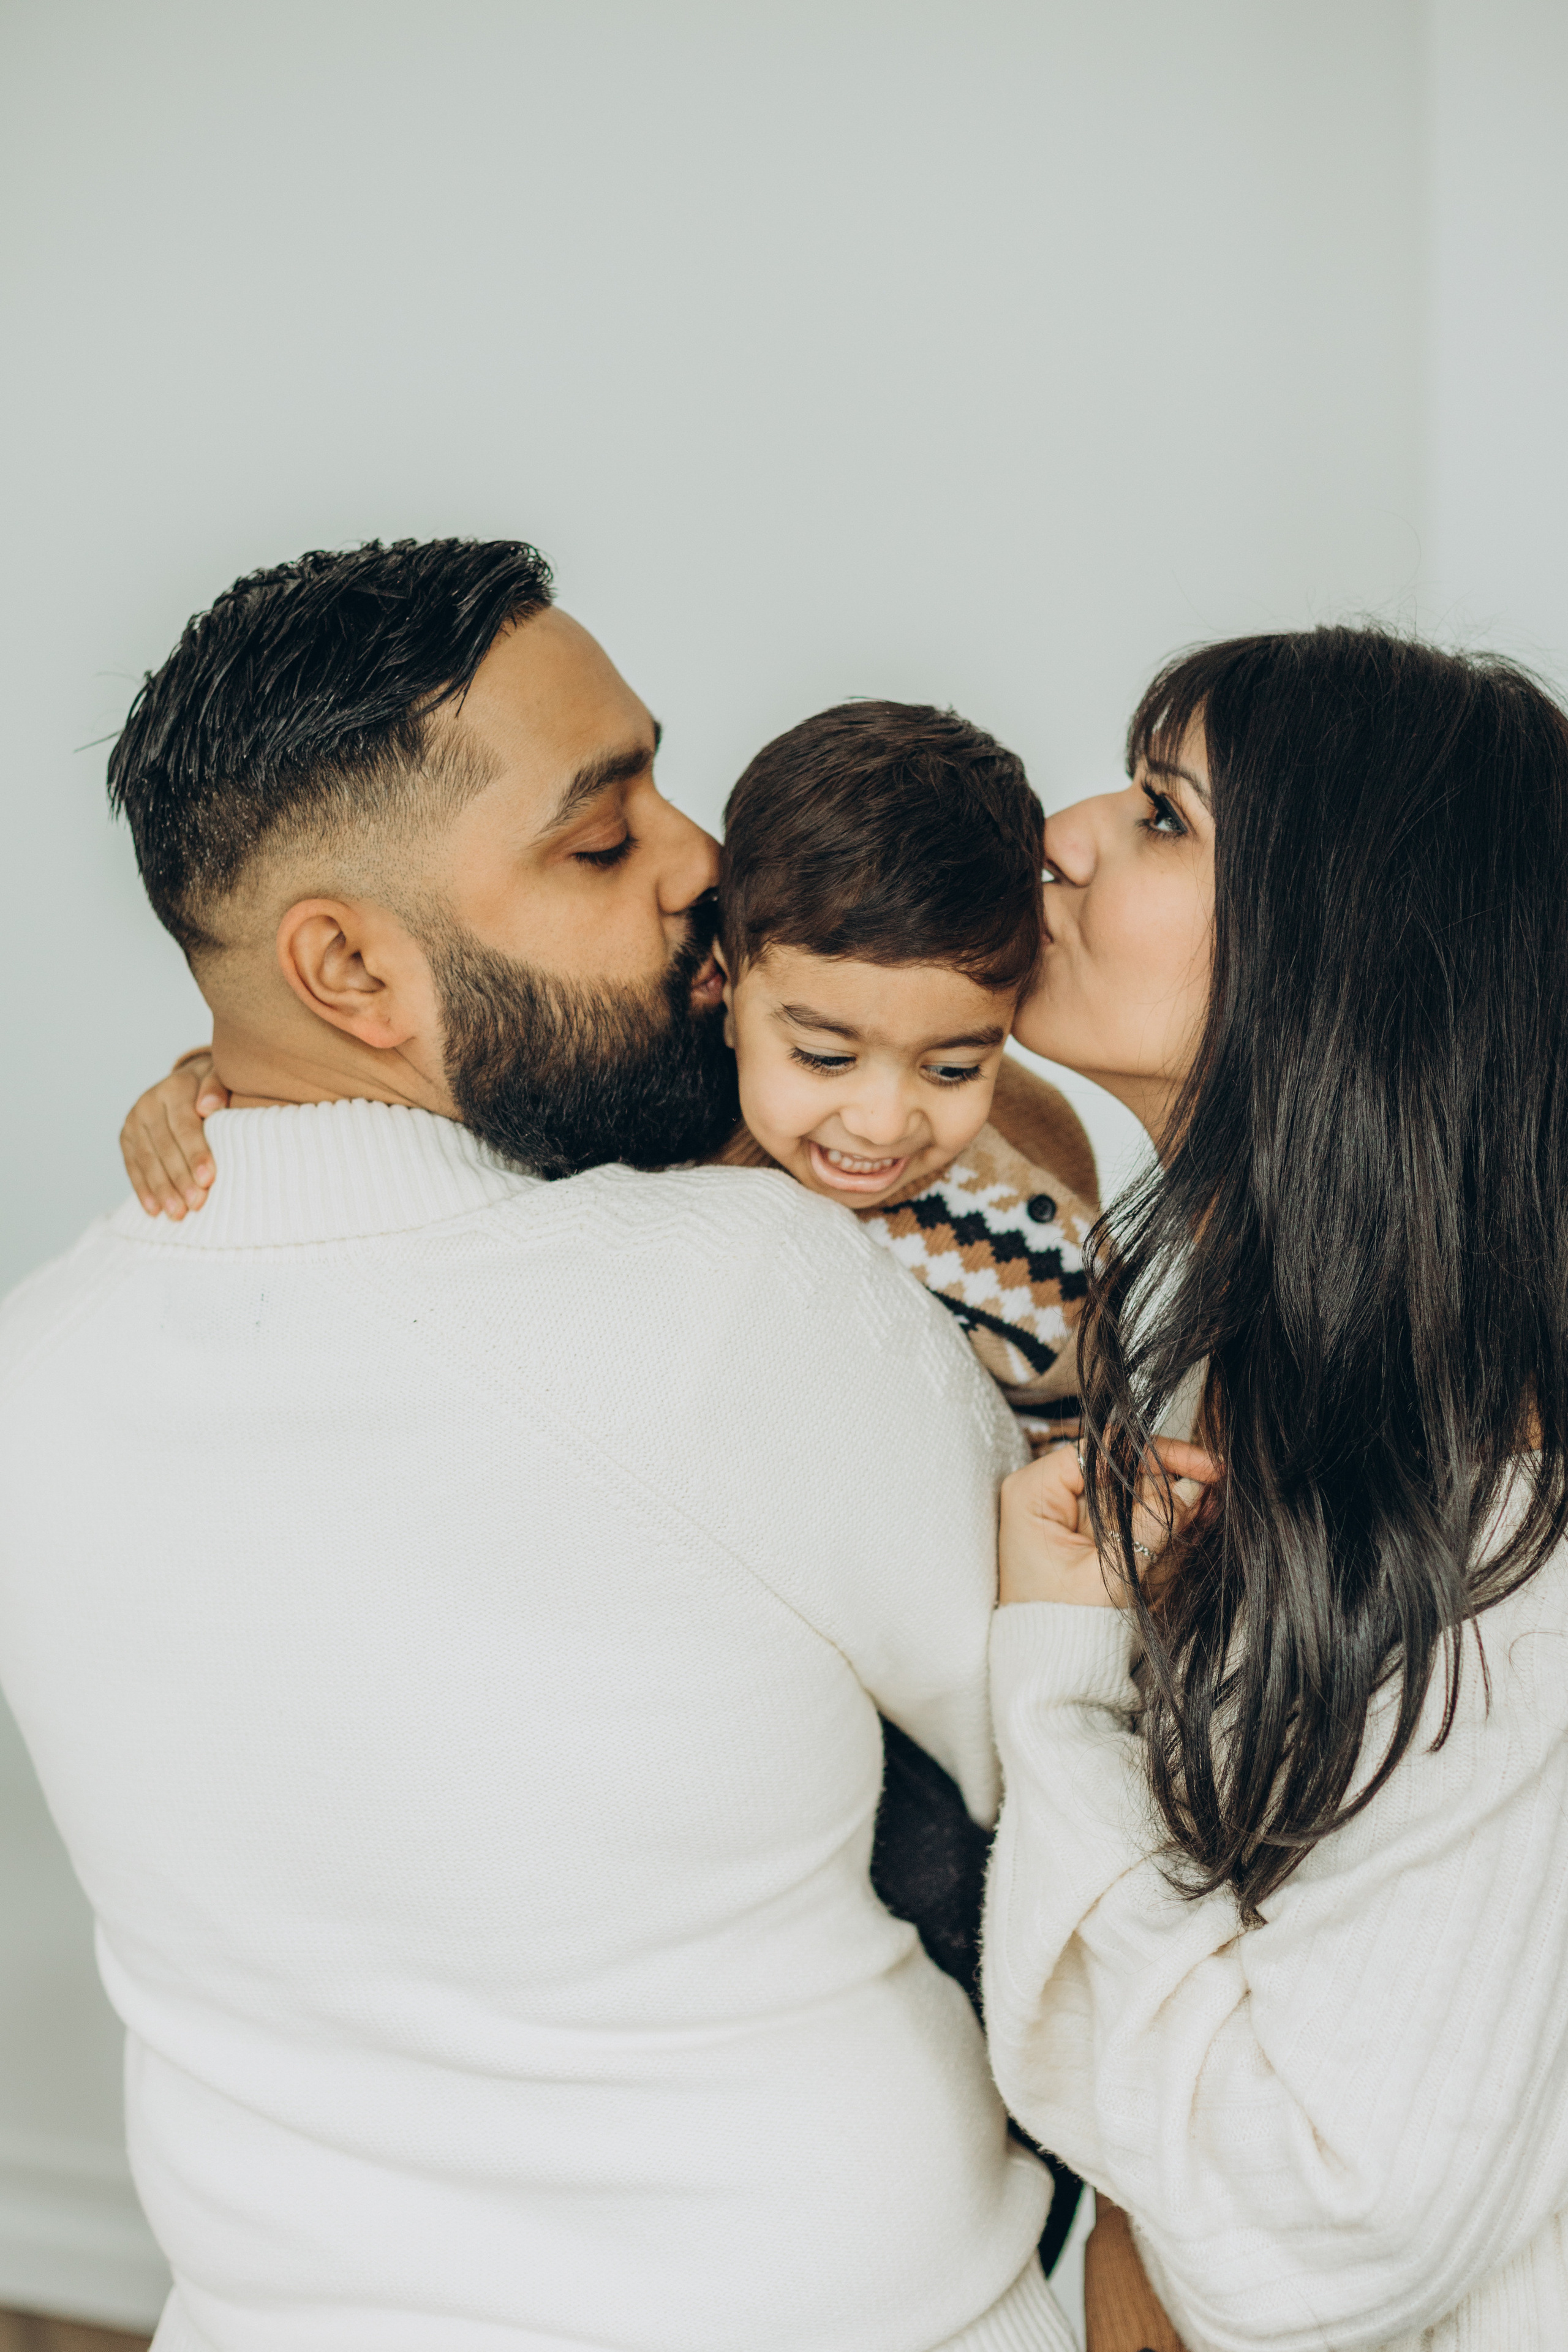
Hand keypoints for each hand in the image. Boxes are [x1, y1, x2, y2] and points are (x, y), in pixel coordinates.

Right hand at [119, 1049, 229, 1218]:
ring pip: (147, 1160)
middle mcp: (148, 1103)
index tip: (208, 1179)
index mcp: (173, 1088)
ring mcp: (134, 1121)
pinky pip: (133, 1167)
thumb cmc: (214, 1088)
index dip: (196, 1153)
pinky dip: (143, 1190)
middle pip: (165, 1146)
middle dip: (180, 1178)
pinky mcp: (126, 1137)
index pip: (185, 1126)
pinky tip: (154, 1210)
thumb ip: (217, 1088)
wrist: (189, 1082)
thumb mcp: (221, 1078)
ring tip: (177, 1214)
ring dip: (162, 1189)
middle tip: (195, 1204)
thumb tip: (208, 1106)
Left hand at [998, 1437, 1220, 1607]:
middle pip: (1117, 1466)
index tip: (1202, 1466)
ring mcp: (1061, 1509)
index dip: (1156, 1453)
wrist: (1046, 1667)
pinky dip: (1153, 1522)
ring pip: (1126, 1489)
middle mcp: (1043, 1491)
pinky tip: (1181, 1530)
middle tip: (1213, 1489)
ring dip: (1165, 1502)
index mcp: (1033, 1492)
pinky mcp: (1079, 1528)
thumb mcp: (1110, 1577)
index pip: (1101, 1450)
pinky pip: (1123, 1513)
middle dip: (1166, 1480)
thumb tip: (1190, 1489)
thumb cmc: (1064, 1626)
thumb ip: (1149, 1530)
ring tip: (1199, 1516)